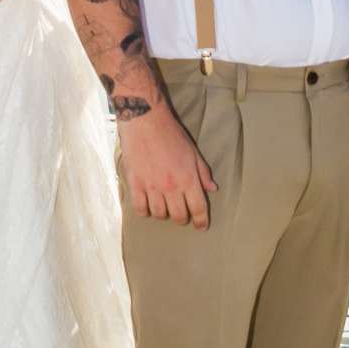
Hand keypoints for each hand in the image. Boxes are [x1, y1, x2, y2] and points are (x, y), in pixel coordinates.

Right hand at [119, 107, 216, 228]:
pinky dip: (144, 211)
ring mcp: (152, 186)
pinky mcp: (135, 184)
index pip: (199, 208)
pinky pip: (140, 208)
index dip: (201, 221)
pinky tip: (147, 206)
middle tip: (182, 214)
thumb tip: (212, 189)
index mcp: (188, 178)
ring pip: (159, 214)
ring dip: (164, 214)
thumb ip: (202, 172)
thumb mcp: (193, 152)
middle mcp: (171, 186)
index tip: (201, 226)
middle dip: (183, 218)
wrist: (145, 121)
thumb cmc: (171, 134)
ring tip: (164, 207)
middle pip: (179, 216)